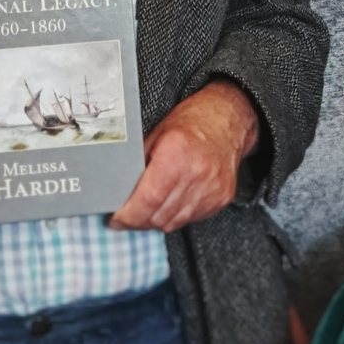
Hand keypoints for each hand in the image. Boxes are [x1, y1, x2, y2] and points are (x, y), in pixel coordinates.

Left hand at [110, 81, 262, 231]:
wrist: (227, 121)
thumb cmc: (191, 123)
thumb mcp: (156, 136)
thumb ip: (138, 166)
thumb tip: (119, 194)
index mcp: (177, 152)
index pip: (148, 199)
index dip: (129, 215)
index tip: (117, 219)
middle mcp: (198, 172)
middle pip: (159, 215)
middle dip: (138, 221)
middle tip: (127, 216)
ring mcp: (212, 188)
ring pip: (174, 222)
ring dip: (156, 220)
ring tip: (149, 208)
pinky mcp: (222, 198)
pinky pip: (191, 219)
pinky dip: (176, 215)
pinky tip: (172, 201)